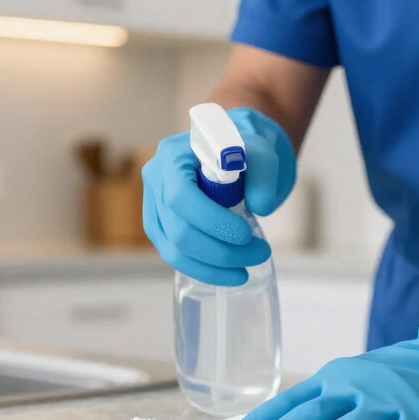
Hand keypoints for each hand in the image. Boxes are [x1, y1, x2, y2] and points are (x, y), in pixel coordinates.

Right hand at [142, 107, 295, 285]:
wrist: (233, 152)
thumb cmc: (244, 147)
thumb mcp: (262, 151)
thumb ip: (265, 174)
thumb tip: (262, 207)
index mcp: (172, 156)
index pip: (181, 197)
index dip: (211, 221)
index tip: (245, 235)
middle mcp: (155, 179)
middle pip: (178, 230)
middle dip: (220, 251)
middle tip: (259, 254)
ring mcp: (153, 205)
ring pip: (174, 249)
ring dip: (212, 267)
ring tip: (246, 270)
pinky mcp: (161, 225)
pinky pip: (175, 255)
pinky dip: (202, 269)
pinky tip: (228, 272)